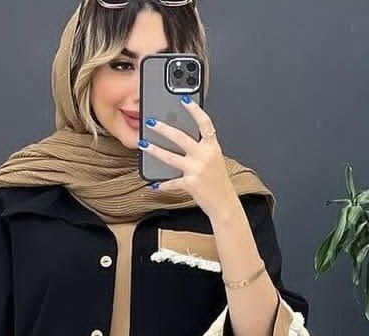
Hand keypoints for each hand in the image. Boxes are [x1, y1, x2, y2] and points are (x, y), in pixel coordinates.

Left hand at [139, 97, 236, 220]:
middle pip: (181, 137)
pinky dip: (163, 184)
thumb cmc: (217, 181)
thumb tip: (182, 139)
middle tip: (151, 122)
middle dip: (164, 128)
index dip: (195, 110)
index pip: (204, 123)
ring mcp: (197, 169)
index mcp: (212, 147)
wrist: (224, 203)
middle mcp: (205, 156)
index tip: (184, 100)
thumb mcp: (214, 159)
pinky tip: (154, 184)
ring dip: (155, 150)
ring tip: (143, 145)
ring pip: (171, 157)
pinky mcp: (191, 184)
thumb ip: (202, 148)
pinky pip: (172, 182)